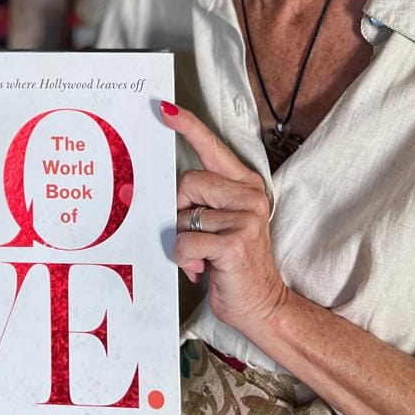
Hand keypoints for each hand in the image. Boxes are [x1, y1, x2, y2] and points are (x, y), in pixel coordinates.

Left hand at [161, 100, 287, 331]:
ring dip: (183, 241)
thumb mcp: (216, 224)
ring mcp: (246, 217)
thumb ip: (197, 203)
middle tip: (195, 235)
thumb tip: (153, 194)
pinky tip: (203, 268)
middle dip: (180, 210)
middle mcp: (250, 195)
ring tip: (203, 257)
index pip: (213, 147)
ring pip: (185, 215)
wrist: (261, 305)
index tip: (165, 109)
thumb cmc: (230, 263)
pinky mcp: (236, 241)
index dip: (189, 127)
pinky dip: (185, 259)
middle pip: (188, 181)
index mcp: (244, 185)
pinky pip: (186, 240)